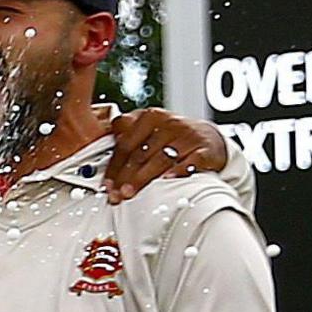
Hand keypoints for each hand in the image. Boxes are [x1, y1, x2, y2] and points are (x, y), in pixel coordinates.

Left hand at [103, 108, 231, 200]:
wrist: (209, 138)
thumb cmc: (172, 138)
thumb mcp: (149, 132)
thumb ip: (127, 141)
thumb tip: (103, 165)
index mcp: (150, 117)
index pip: (125, 144)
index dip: (113, 167)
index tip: (106, 185)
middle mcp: (169, 123)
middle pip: (140, 154)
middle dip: (125, 177)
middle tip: (116, 194)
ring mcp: (188, 136)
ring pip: (160, 159)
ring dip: (143, 178)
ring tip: (131, 193)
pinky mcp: (204, 149)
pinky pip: (190, 162)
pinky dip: (177, 172)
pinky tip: (166, 181)